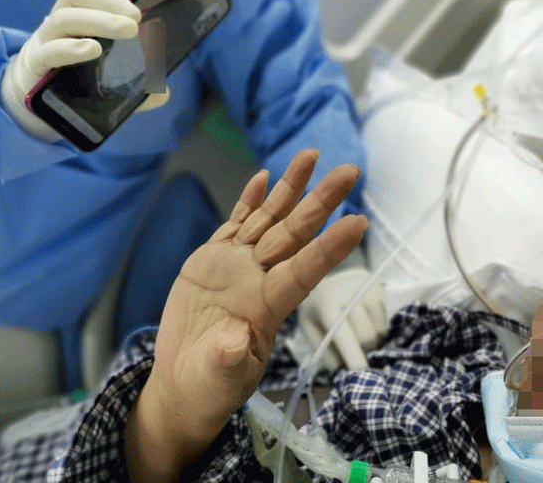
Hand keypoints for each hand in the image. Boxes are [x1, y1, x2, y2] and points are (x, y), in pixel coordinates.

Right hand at [0, 0, 169, 140]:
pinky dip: (71, 49)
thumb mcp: (107, 79)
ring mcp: (46, 41)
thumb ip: (134, 83)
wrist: (32, 104)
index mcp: (81, 21)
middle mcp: (62, 24)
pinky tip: (92, 49)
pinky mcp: (35, 64)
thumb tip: (164, 93)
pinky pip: (49, 51)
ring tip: (128, 29)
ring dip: (98, 20)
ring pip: (64, 18)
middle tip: (138, 15)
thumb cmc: (73, 82)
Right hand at [125, 149, 367, 481]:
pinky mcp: (212, 260)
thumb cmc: (210, 386)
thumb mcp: (219, 378)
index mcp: (268, 306)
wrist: (184, 380)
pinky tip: (264, 178)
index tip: (357, 222)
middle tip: (349, 171)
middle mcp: (259, 279)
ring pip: (269, 219)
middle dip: (321, 201)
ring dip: (290, 188)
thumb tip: (235, 343)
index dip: (330, 247)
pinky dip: (249, 201)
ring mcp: (237, 266)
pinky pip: (236, 224)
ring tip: (310, 155)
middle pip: (294, 233)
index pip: (306, 270)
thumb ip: (228, 360)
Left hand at [292, 247, 387, 370]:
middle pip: (366, 336)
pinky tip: (365, 322)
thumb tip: (345, 375)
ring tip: (358, 336)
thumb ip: (326, 353)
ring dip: (372, 340)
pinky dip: (378, 328)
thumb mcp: (311, 332)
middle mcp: (348, 293)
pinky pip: (385, 319)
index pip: (344, 336)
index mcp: (326, 305)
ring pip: (379, 330)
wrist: (320, 274)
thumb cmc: (315, 311)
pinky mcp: (378, 285)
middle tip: (355, 354)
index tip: (362, 375)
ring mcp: (366, 287)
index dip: (354, 358)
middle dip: (363, 351)